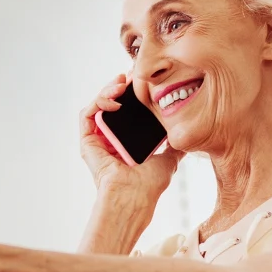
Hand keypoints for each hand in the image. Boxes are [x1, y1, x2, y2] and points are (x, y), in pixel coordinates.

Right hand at [80, 74, 182, 205]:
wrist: (134, 196)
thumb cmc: (149, 185)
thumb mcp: (169, 159)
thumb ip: (174, 145)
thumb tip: (185, 134)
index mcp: (126, 141)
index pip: (127, 110)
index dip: (134, 93)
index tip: (145, 81)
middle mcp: (110, 138)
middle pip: (111, 103)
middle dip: (120, 86)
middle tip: (132, 75)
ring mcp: (98, 139)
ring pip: (98, 105)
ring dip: (108, 90)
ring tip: (122, 84)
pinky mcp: (87, 142)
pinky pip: (87, 114)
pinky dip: (98, 103)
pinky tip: (114, 101)